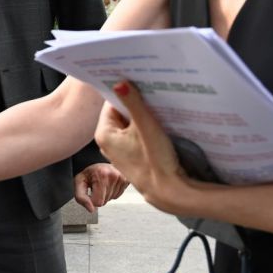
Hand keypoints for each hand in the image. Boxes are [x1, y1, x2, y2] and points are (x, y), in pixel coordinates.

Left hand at [72, 162, 128, 211]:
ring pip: (111, 199)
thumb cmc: (89, 172)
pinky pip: (117, 195)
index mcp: (101, 175)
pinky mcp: (127, 180)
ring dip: (105, 194)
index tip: (91, 190)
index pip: (98, 202)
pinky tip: (109, 183)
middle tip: (96, 184)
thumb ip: (81, 197)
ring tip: (103, 183)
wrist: (99, 159)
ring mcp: (122, 177)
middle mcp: (114, 175)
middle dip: (99, 196)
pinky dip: (112, 192)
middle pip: (105, 201)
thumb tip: (91, 209)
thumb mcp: (79, 182)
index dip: (92, 199)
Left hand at [94, 81, 198, 214]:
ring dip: (141, 119)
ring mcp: (119, 151)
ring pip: (129, 125)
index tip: (138, 85)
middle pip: (120, 114)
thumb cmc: (155, 161)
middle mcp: (107, 143)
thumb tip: (120, 82)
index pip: (112, 103)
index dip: (126, 93)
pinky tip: (156, 128)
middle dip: (134, 106)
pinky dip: (144, 131)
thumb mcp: (145, 125)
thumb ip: (133, 103)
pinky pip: (135, 136)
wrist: (169, 190)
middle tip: (150, 98)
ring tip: (155, 113)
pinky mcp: (131, 157)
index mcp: (103, 134)